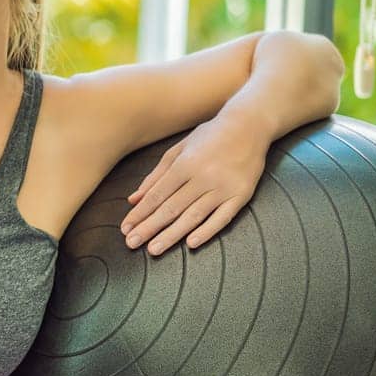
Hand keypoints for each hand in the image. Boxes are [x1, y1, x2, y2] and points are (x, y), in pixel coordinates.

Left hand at [121, 113, 268, 255]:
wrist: (249, 126)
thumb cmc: (209, 137)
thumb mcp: (178, 150)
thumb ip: (155, 176)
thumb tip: (133, 199)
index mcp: (185, 164)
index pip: (157, 195)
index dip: (140, 214)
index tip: (126, 229)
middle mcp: (203, 177)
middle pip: (171, 208)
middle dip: (149, 228)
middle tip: (132, 244)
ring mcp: (223, 187)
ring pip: (193, 216)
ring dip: (171, 235)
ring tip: (154, 249)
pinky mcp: (241, 195)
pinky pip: (222, 218)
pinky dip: (206, 232)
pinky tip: (190, 244)